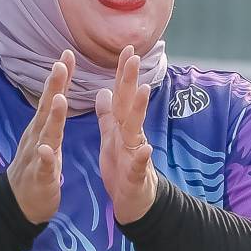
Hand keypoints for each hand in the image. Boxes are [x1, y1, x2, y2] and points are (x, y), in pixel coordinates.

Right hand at [8, 52, 71, 224]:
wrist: (18, 204)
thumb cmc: (38, 168)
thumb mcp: (48, 138)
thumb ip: (53, 116)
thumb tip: (58, 91)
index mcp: (43, 128)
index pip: (53, 97)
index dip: (61, 77)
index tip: (68, 53)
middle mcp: (37, 137)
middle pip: (48, 108)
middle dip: (55, 86)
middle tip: (61, 63)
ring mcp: (37, 156)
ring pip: (46, 134)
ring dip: (53, 117)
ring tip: (60, 100)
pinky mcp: (40, 178)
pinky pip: (44, 167)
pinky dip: (46, 158)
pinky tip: (47, 150)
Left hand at [96, 47, 157, 226]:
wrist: (134, 202)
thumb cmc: (121, 169)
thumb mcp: (110, 138)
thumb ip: (108, 115)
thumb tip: (104, 90)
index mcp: (121, 127)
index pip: (122, 95)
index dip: (123, 73)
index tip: (126, 48)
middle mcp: (131, 135)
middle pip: (130, 104)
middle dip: (132, 81)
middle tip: (134, 57)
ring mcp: (135, 154)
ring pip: (137, 129)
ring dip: (140, 110)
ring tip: (144, 91)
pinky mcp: (135, 175)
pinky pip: (138, 165)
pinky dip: (142, 157)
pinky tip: (146, 148)